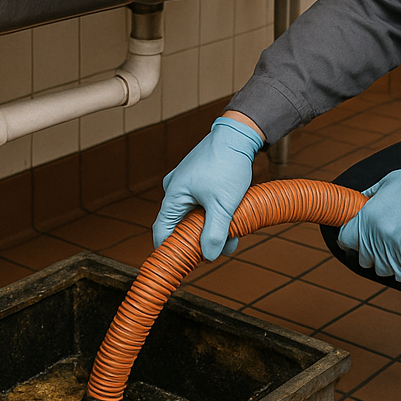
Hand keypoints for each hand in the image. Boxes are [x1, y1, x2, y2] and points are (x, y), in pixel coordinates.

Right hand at [153, 115, 265, 259]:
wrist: (239, 134)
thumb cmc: (227, 164)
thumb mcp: (223, 205)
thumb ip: (215, 233)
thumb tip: (210, 256)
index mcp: (173, 195)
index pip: (161, 232)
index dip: (169, 252)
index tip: (180, 267)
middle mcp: (175, 189)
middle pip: (180, 226)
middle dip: (198, 240)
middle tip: (216, 251)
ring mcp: (187, 183)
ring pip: (195, 215)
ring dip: (211, 227)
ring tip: (233, 235)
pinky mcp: (200, 179)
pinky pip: (202, 203)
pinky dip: (215, 213)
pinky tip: (233, 219)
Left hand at [337, 151, 400, 282]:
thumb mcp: (389, 181)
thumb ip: (370, 195)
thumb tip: (360, 202)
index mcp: (367, 217)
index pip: (345, 239)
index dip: (350, 239)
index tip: (356, 239)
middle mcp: (377, 238)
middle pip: (363, 258)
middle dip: (370, 252)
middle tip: (383, 242)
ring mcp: (394, 252)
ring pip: (382, 270)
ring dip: (388, 262)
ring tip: (399, 249)